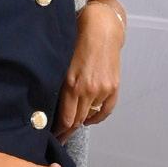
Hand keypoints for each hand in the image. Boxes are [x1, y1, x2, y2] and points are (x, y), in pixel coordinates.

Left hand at [55, 5, 122, 140]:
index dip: (59, 130)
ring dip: (80, 122)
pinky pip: (106, 110)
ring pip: (89, 116)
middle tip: (60, 138)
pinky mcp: (114, 87)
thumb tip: (54, 106)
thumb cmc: (78, 41)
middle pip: (76, 120)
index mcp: (72, 85)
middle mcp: (88, 90)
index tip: (54, 135)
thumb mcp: (63, 64)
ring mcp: (103, 90)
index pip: (65, 119)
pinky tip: (89, 119)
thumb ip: (60, 86)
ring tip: (71, 129)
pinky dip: (96, 117)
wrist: (102, 28)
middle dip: (67, 131)